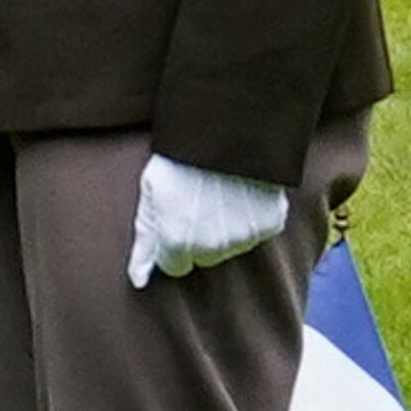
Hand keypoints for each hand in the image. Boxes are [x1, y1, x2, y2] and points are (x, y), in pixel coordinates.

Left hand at [125, 153, 290, 286]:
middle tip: (199, 203)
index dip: (173, 243)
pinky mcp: (271, 223)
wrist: (225, 130)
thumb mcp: (150, 196)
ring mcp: (245, 236)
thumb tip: (138, 280)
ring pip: (231, 246)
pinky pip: (257, 231)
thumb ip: (144, 242)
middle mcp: (213, 247)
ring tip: (221, 194)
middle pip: (204, 258)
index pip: (176, 266)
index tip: (175, 221)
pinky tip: (243, 193)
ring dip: (226, 228)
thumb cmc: (179, 159)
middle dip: (199, 238)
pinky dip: (251, 217)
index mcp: (179, 241)